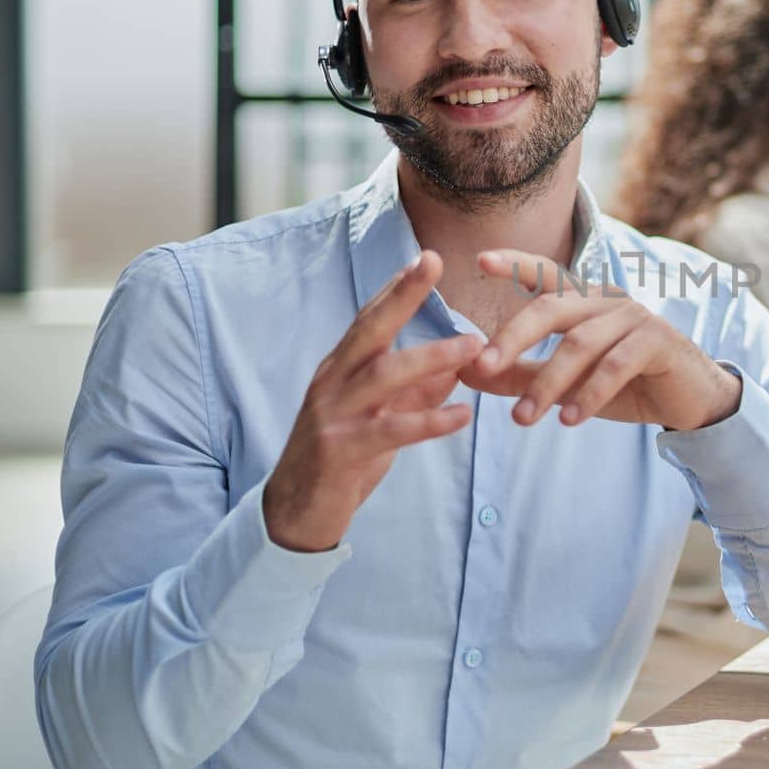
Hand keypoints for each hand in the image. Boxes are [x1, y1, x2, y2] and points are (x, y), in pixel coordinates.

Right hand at [262, 250, 482, 552]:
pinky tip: (462, 415)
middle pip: (369, 329)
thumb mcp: (379, 416)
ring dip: (431, 357)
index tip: (427, 257)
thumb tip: (457, 367)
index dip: (396, 288)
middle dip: (402, 295)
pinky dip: (429, 421)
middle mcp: (331, 382)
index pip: (369, 318)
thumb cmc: (340, 456)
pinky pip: (391, 430)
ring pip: (383, 375)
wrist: (295, 511)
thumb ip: (415, 391)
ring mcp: (332, 415)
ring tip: (473, 346)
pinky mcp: (340, 450)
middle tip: (433, 263)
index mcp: (339, 368)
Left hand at [459, 248, 740, 431]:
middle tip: (482, 366)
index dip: (515, 263)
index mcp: (583, 301)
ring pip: (580, 343)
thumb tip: (466, 372)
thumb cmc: (625, 384)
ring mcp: (635, 317)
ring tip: (522, 419)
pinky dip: (588, 394)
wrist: (688, 399)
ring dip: (547, 383)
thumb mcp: (566, 382)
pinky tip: (568, 419)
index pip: (544, 275)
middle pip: (551, 307)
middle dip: (513, 336)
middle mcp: (606, 300)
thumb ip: (519, 375)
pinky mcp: (657, 341)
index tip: (480, 260)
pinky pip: (615, 366)